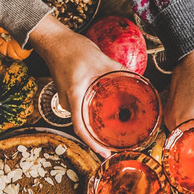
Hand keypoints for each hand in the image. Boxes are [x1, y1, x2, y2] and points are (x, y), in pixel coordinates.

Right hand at [29, 15, 123, 156]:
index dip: (93, 144)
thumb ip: (119, 71)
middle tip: (116, 143)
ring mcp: (67, 100)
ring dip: (96, 125)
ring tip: (113, 129)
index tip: (105, 153)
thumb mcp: (100, 60)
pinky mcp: (69, 94)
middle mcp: (68, 102)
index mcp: (74, 97)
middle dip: (99, 138)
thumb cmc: (72, 49)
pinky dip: (92, 114)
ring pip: (82, 118)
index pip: (81, 129)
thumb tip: (138, 80)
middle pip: (83, 126)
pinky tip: (104, 111)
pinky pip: (81, 110)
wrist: (54, 40)